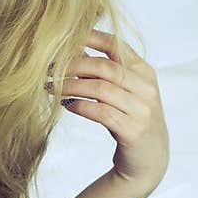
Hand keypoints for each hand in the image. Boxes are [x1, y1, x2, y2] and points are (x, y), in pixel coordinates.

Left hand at [47, 30, 169, 192]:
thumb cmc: (130, 121)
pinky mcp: (133, 131)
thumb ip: (107, 73)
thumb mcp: (125, 92)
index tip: (63, 36)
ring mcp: (142, 110)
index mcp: (144, 72)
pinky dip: (79, 106)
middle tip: (48, 68)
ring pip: (100, 89)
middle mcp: (146, 88)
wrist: (149, 160)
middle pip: (104, 67)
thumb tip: (71, 50)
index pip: (116, 45)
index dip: (89, 37)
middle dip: (71, 65)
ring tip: (49, 87)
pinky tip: (65, 105)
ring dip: (70, 86)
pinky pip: (100, 112)